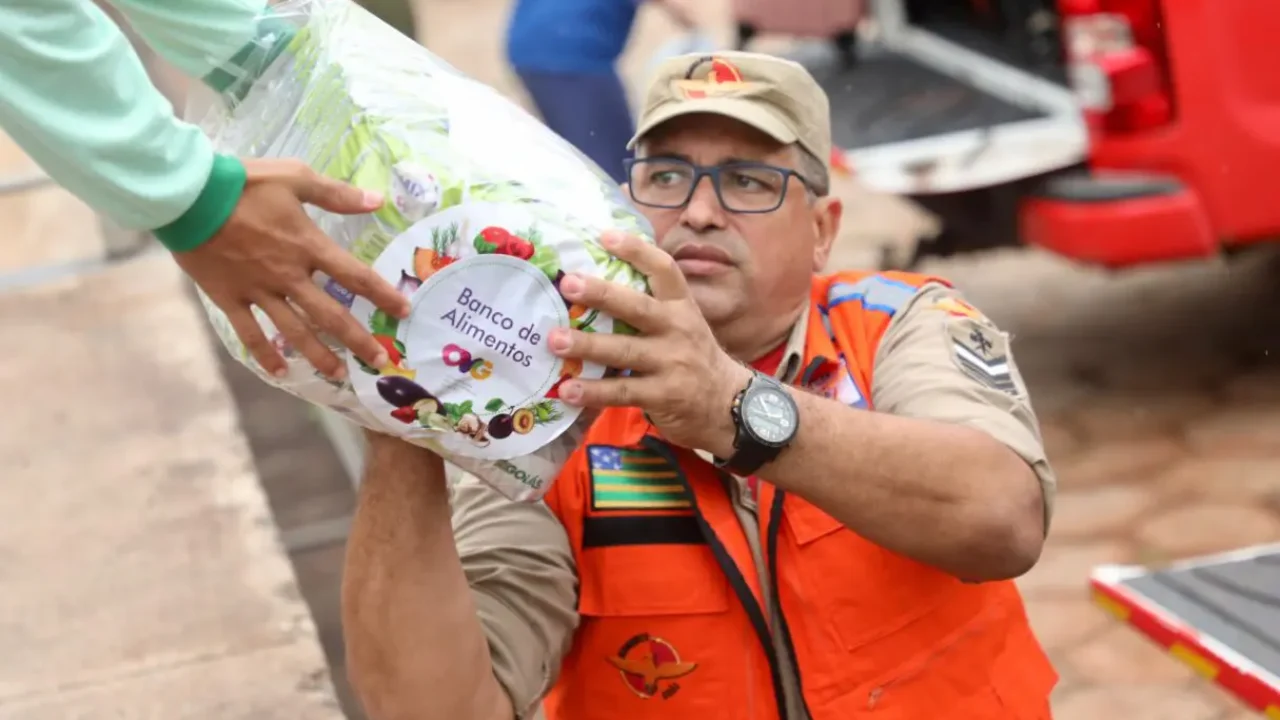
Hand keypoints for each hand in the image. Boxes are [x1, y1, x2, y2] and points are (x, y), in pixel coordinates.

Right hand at [172, 159, 409, 378]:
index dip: (382, 295)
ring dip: (319, 355)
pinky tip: (281, 373)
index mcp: (308, 246)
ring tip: (338, 374)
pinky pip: (250, 333)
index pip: (355, 276)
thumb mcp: (295, 177)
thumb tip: (377, 201)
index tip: (403, 311)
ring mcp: (259, 290)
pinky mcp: (230, 298)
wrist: (188, 195)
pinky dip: (265, 354)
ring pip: (295, 331)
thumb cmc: (243, 183)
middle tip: (379, 361)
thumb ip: (337, 194)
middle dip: (357, 340)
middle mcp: (289, 275)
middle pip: (330, 315)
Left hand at [549, 232, 751, 455]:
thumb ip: (650, 306)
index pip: (663, 270)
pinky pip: (623, 391)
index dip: (636, 250)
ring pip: (624, 351)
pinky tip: (567, 389)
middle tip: (568, 283)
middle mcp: (678, 329)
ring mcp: (671, 363)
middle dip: (601, 294)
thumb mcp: (683, 324)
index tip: (605, 236)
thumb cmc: (692, 356)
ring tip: (554, 340)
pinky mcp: (664, 395)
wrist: (727, 403)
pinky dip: (593, 391)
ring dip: (587, 346)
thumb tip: (595, 285)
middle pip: (637, 307)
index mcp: (681, 306)